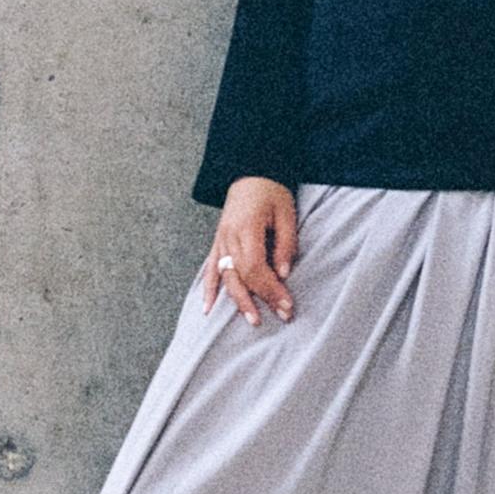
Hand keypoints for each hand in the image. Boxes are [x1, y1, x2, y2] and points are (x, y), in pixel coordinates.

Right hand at [202, 177, 298, 325]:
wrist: (252, 173)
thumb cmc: (271, 191)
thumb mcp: (286, 213)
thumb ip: (285, 244)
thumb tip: (283, 274)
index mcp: (246, 228)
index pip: (255, 267)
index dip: (271, 288)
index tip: (287, 304)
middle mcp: (229, 236)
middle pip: (241, 276)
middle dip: (261, 299)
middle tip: (281, 316)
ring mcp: (220, 240)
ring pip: (225, 277)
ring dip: (239, 301)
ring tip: (252, 321)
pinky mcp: (218, 242)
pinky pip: (210, 269)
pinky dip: (208, 290)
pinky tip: (207, 309)